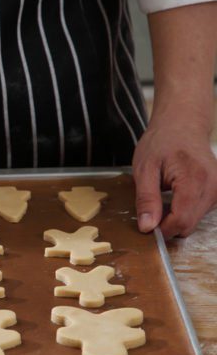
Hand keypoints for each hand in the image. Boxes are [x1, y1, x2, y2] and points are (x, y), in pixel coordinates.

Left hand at [133, 112, 216, 237]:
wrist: (182, 125)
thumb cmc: (161, 143)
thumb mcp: (144, 170)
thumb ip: (146, 199)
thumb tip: (147, 227)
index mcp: (194, 179)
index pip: (182, 220)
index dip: (161, 229)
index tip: (146, 225)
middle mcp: (213, 186)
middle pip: (189, 224)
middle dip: (167, 224)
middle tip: (151, 208)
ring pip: (194, 221)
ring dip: (175, 217)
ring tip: (163, 195)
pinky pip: (199, 213)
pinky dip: (184, 211)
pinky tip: (174, 196)